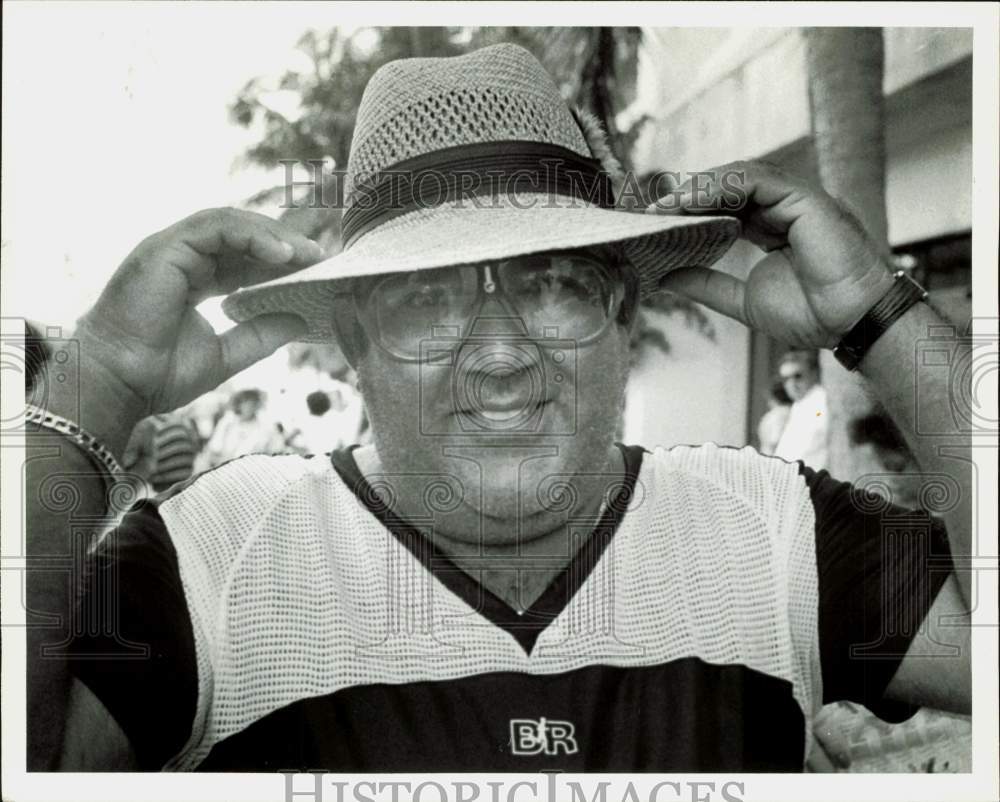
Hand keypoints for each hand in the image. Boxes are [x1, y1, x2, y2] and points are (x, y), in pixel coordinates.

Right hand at [72, 208, 320, 417]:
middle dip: (286, 239)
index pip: (246, 257)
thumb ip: (261, 336)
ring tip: (308, 254)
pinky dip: (252, 235)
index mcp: (196, 279)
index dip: (282, 258)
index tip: (319, 265)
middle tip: (324, 250)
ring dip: (274, 235)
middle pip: (243, 234)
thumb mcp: (226, 355)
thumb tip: (300, 321)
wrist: (121, 383)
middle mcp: (184, 258)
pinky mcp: (165, 247)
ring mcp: (172, 249)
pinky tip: (282, 254)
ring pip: (232, 224)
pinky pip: (216, 227)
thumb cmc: (159, 374)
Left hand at [648, 160, 894, 347]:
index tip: (654, 224)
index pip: (723, 208)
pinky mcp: (805, 199)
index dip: (688, 212)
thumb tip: (665, 278)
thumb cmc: (813, 314)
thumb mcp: (743, 300)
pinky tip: (692, 201)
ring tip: (666, 206)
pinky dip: (722, 186)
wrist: (852, 324)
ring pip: (740, 178)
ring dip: (699, 188)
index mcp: (772, 228)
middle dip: (687, 197)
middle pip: (727, 188)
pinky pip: (757, 181)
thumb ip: (708, 285)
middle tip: (650, 212)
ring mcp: (797, 201)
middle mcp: (784, 209)